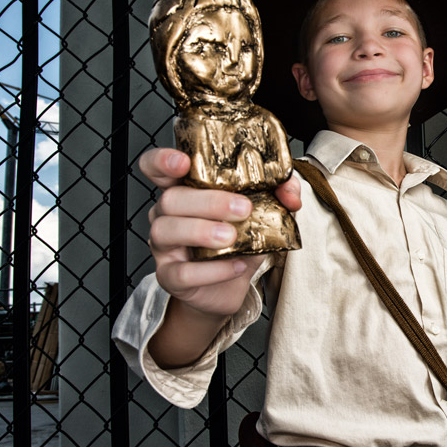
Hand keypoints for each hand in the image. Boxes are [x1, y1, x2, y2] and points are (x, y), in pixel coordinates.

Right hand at [140, 147, 301, 317]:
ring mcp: (165, 247)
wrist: (231, 285)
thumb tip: (290, 194)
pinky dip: (212, 270)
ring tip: (232, 237)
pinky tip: (236, 265)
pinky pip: (182, 272)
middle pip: (171, 199)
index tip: (182, 162)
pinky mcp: (171, 277)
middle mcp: (167, 215)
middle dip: (208, 201)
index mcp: (185, 190)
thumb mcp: (262, 211)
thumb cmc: (240, 240)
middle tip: (242, 208)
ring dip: (202, 232)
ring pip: (166, 232)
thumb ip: (278, 193)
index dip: (162, 160)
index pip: (156, 167)